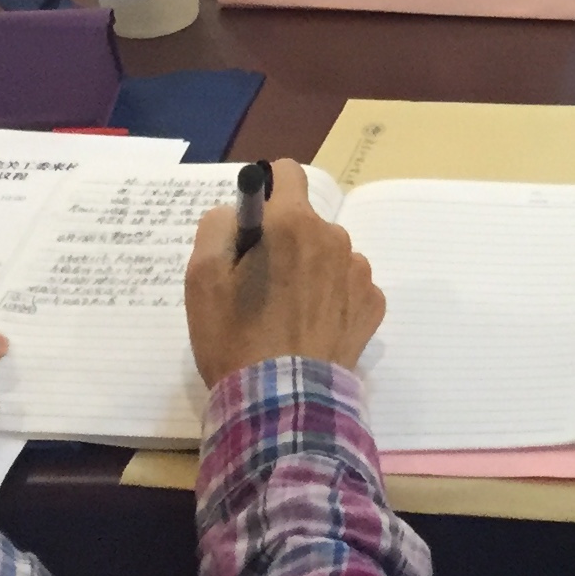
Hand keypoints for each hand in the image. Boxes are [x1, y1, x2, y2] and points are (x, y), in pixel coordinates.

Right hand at [186, 161, 384, 385]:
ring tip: (287, 312)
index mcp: (293, 223)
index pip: (286, 173)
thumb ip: (216, 226)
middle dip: (283, 240)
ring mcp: (359, 272)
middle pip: (305, 220)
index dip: (265, 190)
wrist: (280, 402)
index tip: (252, 222)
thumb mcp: (202, 278)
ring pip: (329, 253)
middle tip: (259, 283)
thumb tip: (236, 211)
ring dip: (310, 269)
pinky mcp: (372, 305)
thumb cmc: (234, 337)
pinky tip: (312, 327)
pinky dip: (332, 298)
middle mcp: (334, 237)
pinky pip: (348, 286)